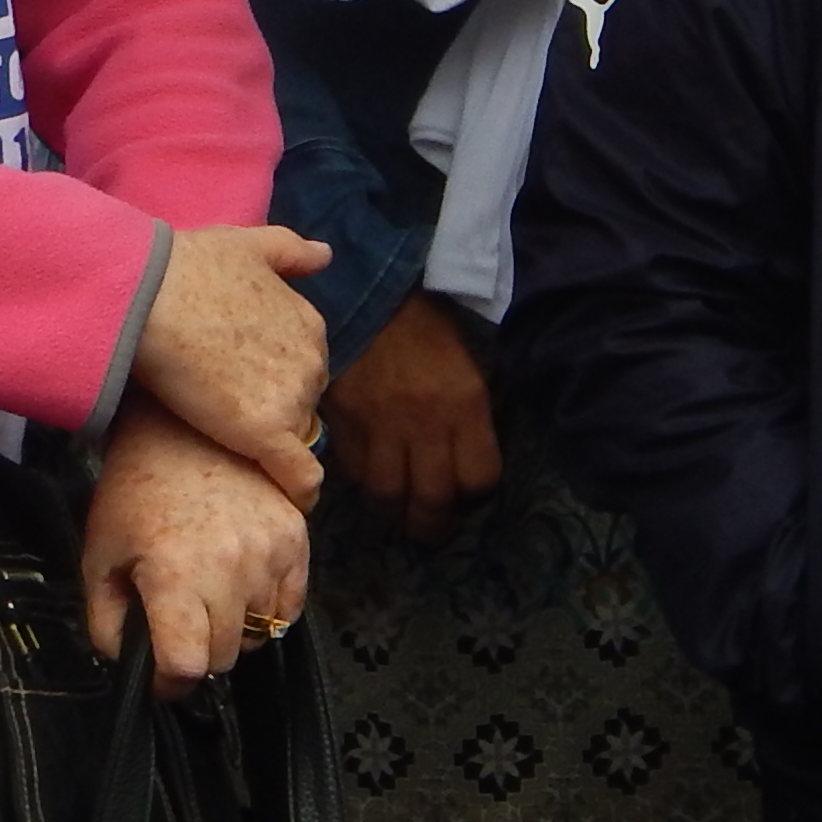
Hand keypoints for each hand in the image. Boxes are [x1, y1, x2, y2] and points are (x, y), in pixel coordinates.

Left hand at [83, 392, 313, 692]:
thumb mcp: (100, 553)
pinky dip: (267, 611)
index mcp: (175, 577)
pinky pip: (290, 608)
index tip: (162, 678)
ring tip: (207, 597)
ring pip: (260, 635)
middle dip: (198, 655)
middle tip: (179, 632)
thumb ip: (104, 618)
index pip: (187, 663)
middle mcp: (230, 572)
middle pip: (224, 657)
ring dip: (233, 630)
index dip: (171, 682)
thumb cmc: (135, 492)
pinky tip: (237, 585)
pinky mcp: (297, 543)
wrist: (183, 432)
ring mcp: (269, 557)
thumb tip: (119, 660)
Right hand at [126, 224, 329, 497]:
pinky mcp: (266, 434)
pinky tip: (290, 504)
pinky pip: (297, 477)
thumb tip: (327, 255)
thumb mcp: (244, 244)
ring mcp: (291, 400)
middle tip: (223, 406)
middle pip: (299, 400)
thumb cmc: (185, 265)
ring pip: (291, 436)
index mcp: (307, 323)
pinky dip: (298, 491)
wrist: (145, 296)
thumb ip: (291, 251)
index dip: (269, 374)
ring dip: (268, 441)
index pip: (300, 364)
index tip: (239, 380)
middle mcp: (311, 362)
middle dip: (270, 406)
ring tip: (226, 443)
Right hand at [324, 290, 500, 543]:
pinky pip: (352, 468)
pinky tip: (366, 479)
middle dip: (433, 525)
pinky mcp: (342, 418)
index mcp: (465, 406)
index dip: (476, 497)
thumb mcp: (466, 369)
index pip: (479, 479)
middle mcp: (425, 422)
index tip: (467, 495)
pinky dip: (360, 482)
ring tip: (395, 514)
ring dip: (393, 512)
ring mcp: (379, 423)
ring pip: (387, 492)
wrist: (367, 291)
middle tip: (430, 531)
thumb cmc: (425, 327)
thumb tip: (460, 460)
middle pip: (432, 497)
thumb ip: (467, 418)